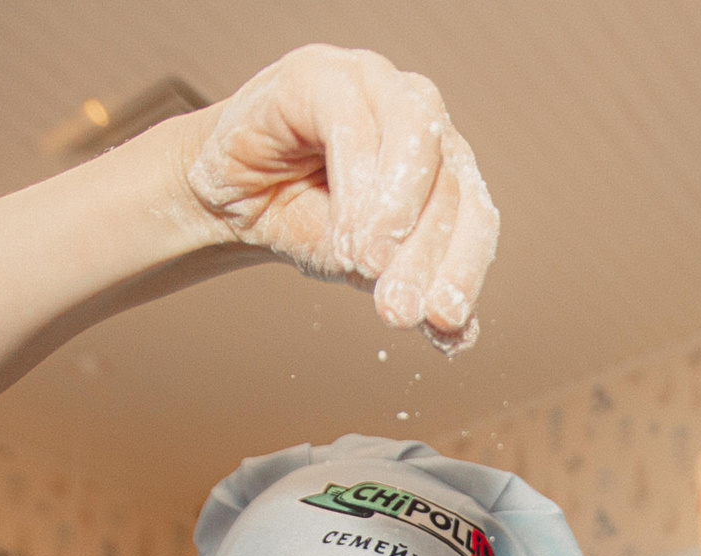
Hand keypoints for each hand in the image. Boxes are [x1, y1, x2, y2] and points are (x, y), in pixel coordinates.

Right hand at [183, 44, 497, 349]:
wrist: (226, 199)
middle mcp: (421, 116)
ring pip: (416, 137)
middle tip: (396, 310)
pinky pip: (353, 123)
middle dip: (424, 254)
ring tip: (367, 266)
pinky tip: (342, 235)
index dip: (464, 269)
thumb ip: (412, 290)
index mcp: (446, 163)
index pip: (475, 214)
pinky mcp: (321, 73)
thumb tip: (458, 336)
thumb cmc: (302, 221)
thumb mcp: (363, 267)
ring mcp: (375, 84)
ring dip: (396, 212)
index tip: (443, 322)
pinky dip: (356, 183)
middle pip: (450, 181)